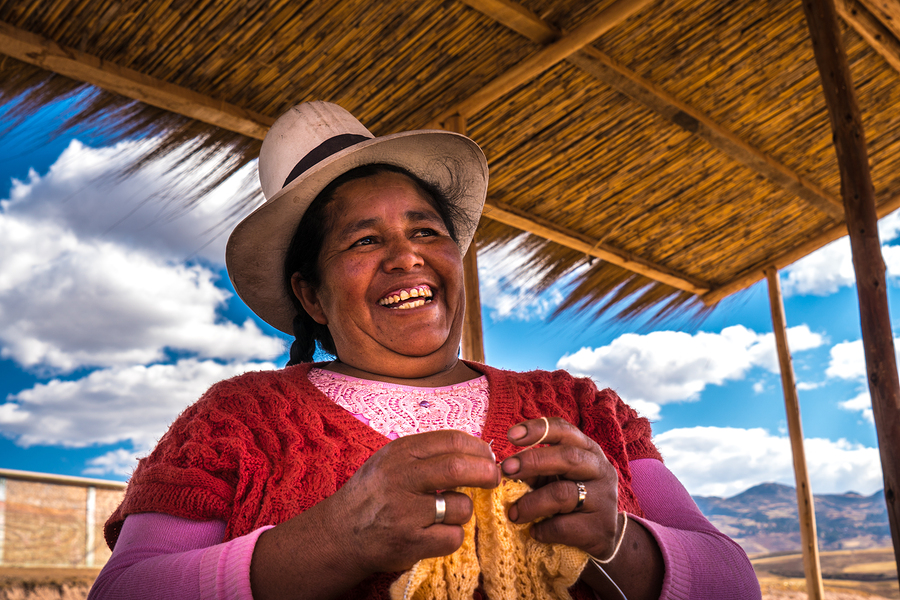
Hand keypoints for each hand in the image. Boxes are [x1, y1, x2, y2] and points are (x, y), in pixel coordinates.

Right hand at [327, 430, 500, 573]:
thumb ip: (426, 454)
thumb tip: (477, 450)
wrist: (339, 534)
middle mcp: (400, 478)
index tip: (488, 457)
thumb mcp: (390, 461)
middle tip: (494, 479)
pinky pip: (454, 536)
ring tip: (447, 513)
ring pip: (461, 506)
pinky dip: (453, 536)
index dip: (478, 448)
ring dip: (464, 510)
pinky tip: (437, 533)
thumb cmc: (373, 494)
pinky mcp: (410, 542)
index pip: (451, 441)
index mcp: (399, 453)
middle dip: (486, 473)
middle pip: (459, 468)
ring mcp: (405, 512)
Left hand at [500, 417, 620, 558]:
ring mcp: (604, 499)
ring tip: (513, 514)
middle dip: (533, 461)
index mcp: (588, 450)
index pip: (565, 431)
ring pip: (563, 494)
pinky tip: (534, 532)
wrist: (603, 536)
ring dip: (531, 503)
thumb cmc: (572, 499)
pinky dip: (543, 529)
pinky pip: (564, 526)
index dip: (538, 429)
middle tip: (506, 469)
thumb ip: (536, 469)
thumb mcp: (556, 478)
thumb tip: (506, 468)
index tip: (511, 435)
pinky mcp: (601, 528)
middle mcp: (600, 469)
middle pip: (568, 457)